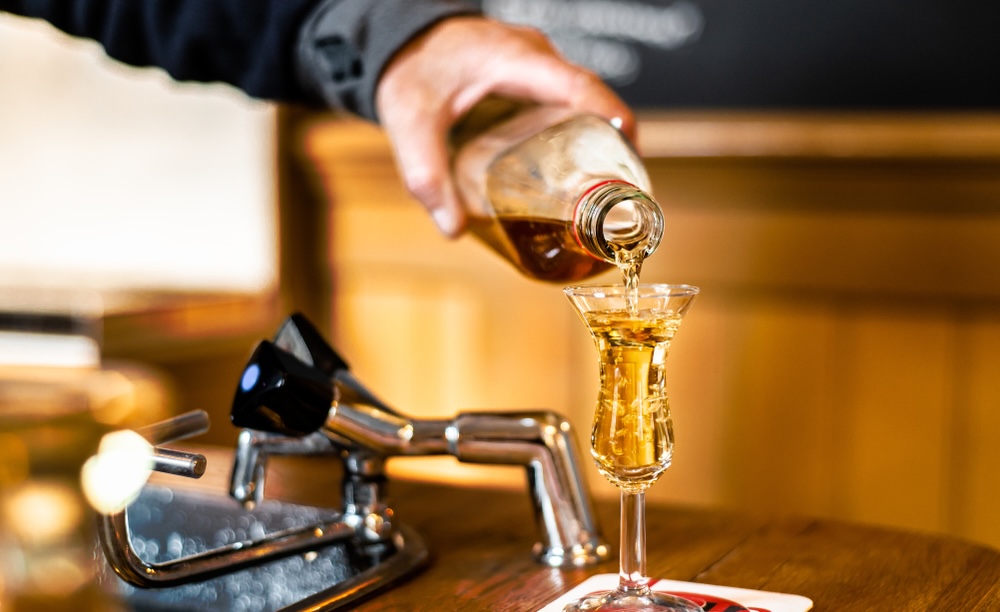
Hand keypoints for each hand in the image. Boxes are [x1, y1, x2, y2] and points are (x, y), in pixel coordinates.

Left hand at [375, 16, 634, 237]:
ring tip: (598, 189)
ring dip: (594, 139)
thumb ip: (426, 174)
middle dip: (610, 144)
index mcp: (518, 60)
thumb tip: (453, 228)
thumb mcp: (410, 121)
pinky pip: (563, 102)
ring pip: (579, 102)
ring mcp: (535, 65)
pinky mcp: (529, 77)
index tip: (630, 161)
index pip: (581, 88)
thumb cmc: (409, 67)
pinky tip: (568, 168)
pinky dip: (573, 132)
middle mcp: (535, 58)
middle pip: (591, 100)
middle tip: (615, 193)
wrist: (400, 39)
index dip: (614, 121)